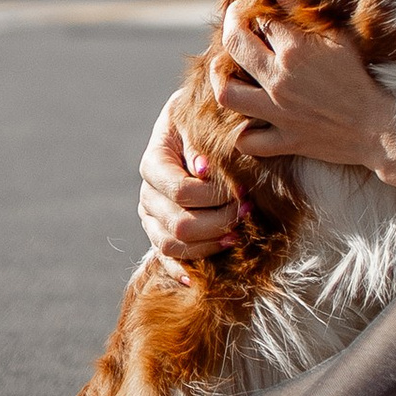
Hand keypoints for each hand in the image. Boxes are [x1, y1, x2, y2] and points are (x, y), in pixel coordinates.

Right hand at [138, 96, 240, 262]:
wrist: (195, 127)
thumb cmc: (202, 119)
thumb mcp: (198, 118)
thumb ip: (199, 141)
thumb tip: (202, 169)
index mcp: (154, 162)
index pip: (181, 192)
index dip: (214, 197)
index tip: (244, 190)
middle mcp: (148, 193)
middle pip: (178, 224)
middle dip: (218, 222)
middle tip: (248, 211)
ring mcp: (152, 217)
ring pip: (172, 245)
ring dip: (209, 244)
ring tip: (238, 233)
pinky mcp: (159, 233)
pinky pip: (165, 259)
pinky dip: (181, 269)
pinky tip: (198, 276)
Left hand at [208, 0, 395, 192]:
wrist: (378, 126)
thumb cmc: (360, 78)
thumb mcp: (337, 38)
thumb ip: (303, 13)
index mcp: (295, 50)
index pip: (260, 21)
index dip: (253, 11)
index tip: (251, 7)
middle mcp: (279, 80)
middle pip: (235, 47)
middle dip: (229, 26)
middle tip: (232, 21)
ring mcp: (278, 112)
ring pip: (228, 94)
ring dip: (219, 78)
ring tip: (221, 67)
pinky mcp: (284, 140)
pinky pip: (249, 141)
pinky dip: (243, 132)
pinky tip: (245, 120)